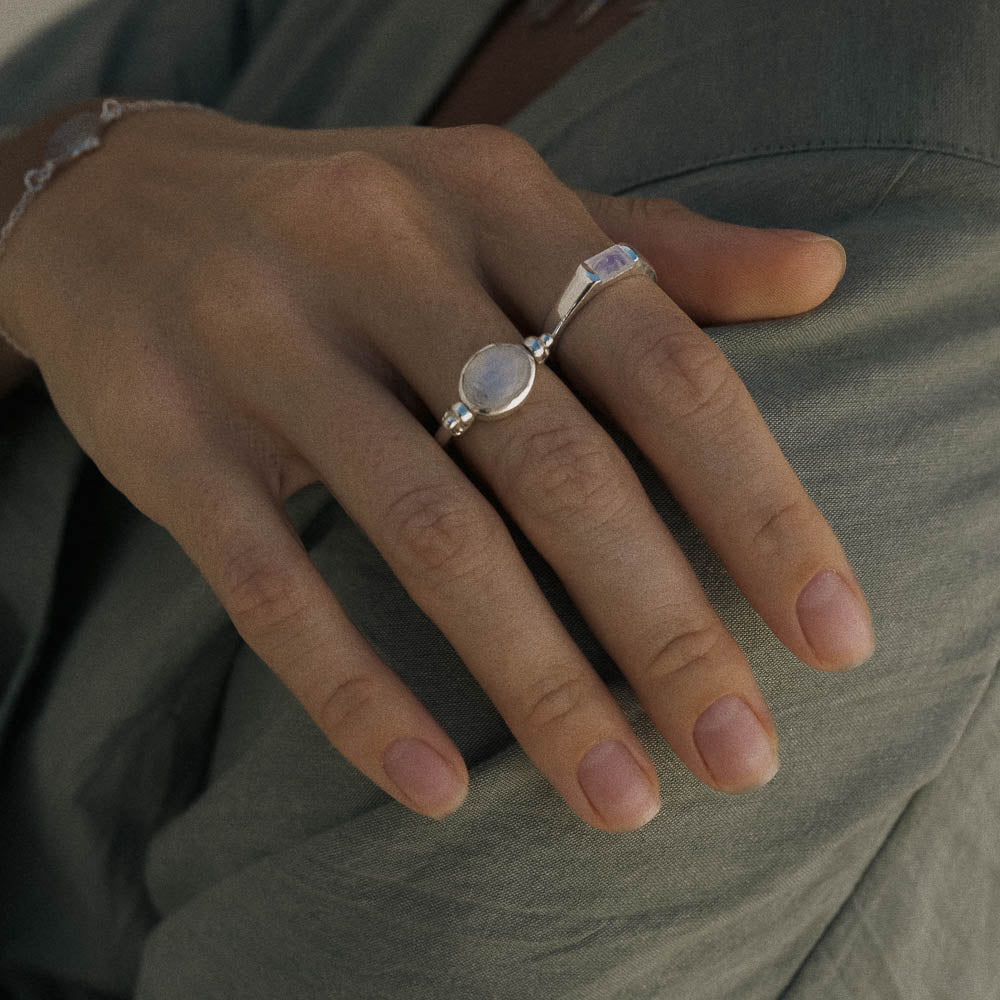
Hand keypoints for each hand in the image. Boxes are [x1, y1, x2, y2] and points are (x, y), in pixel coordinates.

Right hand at [0, 107, 869, 831]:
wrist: (120, 199)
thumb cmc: (351, 219)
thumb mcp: (501, 200)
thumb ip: (655, 246)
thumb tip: (824, 276)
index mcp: (492, 196)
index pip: (660, 360)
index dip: (755, 503)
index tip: (832, 635)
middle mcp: (382, 255)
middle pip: (557, 464)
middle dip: (663, 623)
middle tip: (743, 754)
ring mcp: (265, 342)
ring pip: (427, 533)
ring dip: (534, 682)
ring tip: (618, 800)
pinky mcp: (169, 433)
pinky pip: (271, 580)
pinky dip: (356, 689)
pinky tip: (432, 786)